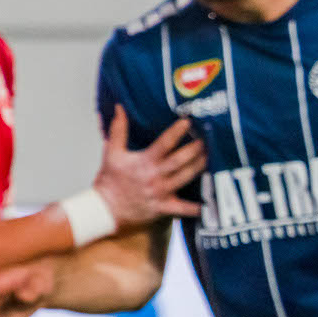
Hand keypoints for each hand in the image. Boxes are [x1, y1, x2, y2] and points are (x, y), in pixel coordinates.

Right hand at [94, 106, 205, 229]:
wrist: (105, 209)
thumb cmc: (110, 180)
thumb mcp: (112, 153)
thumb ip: (118, 129)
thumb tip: (119, 107)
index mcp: (144, 161)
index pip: (163, 144)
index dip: (176, 132)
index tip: (188, 121)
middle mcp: (155, 176)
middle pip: (179, 161)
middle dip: (194, 150)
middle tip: (207, 140)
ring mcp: (161, 193)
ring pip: (185, 178)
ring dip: (199, 167)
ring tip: (212, 157)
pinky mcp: (164, 207)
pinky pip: (184, 208)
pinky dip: (198, 207)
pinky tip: (212, 202)